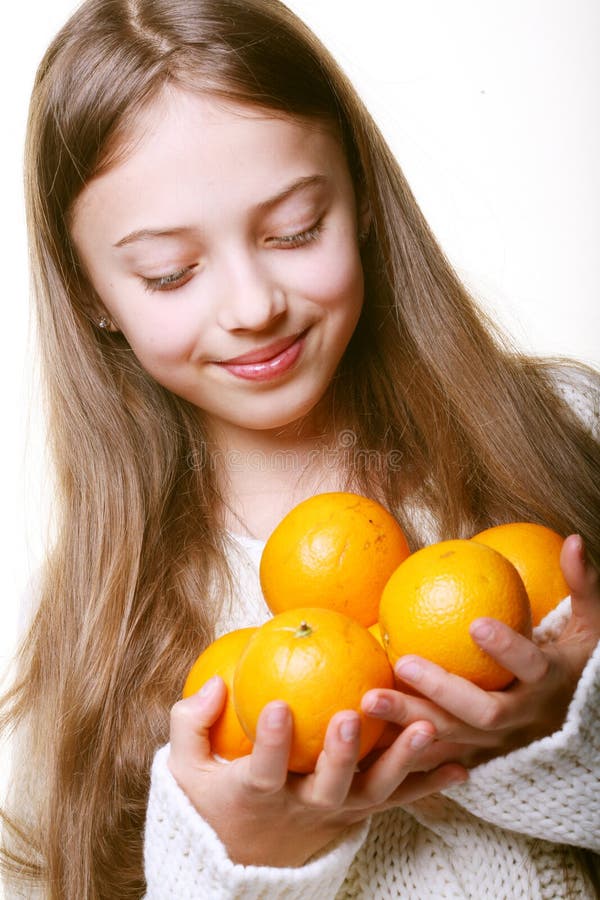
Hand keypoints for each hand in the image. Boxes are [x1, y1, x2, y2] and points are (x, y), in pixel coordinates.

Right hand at [167, 677, 466, 867]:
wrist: (245, 857)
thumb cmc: (213, 801)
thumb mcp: (186, 770)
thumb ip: (190, 724)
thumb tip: (214, 682)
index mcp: (256, 795)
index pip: (262, 770)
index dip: (271, 743)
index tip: (278, 706)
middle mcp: (302, 808)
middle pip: (328, 787)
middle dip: (340, 754)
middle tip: (351, 716)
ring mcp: (337, 813)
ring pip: (373, 792)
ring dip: (401, 762)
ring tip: (425, 729)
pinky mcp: (360, 813)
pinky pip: (397, 799)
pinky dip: (428, 785)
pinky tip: (461, 765)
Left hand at [362, 534, 599, 768]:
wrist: (586, 733)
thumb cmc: (580, 665)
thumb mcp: (592, 627)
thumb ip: (582, 585)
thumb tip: (572, 539)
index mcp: (550, 682)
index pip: (530, 667)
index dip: (506, 648)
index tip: (475, 622)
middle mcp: (525, 719)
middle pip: (483, 713)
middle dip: (442, 690)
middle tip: (404, 663)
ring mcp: (500, 745)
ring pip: (452, 740)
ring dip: (408, 721)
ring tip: (368, 698)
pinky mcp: (477, 757)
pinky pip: (436, 757)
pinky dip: (402, 751)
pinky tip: (364, 733)